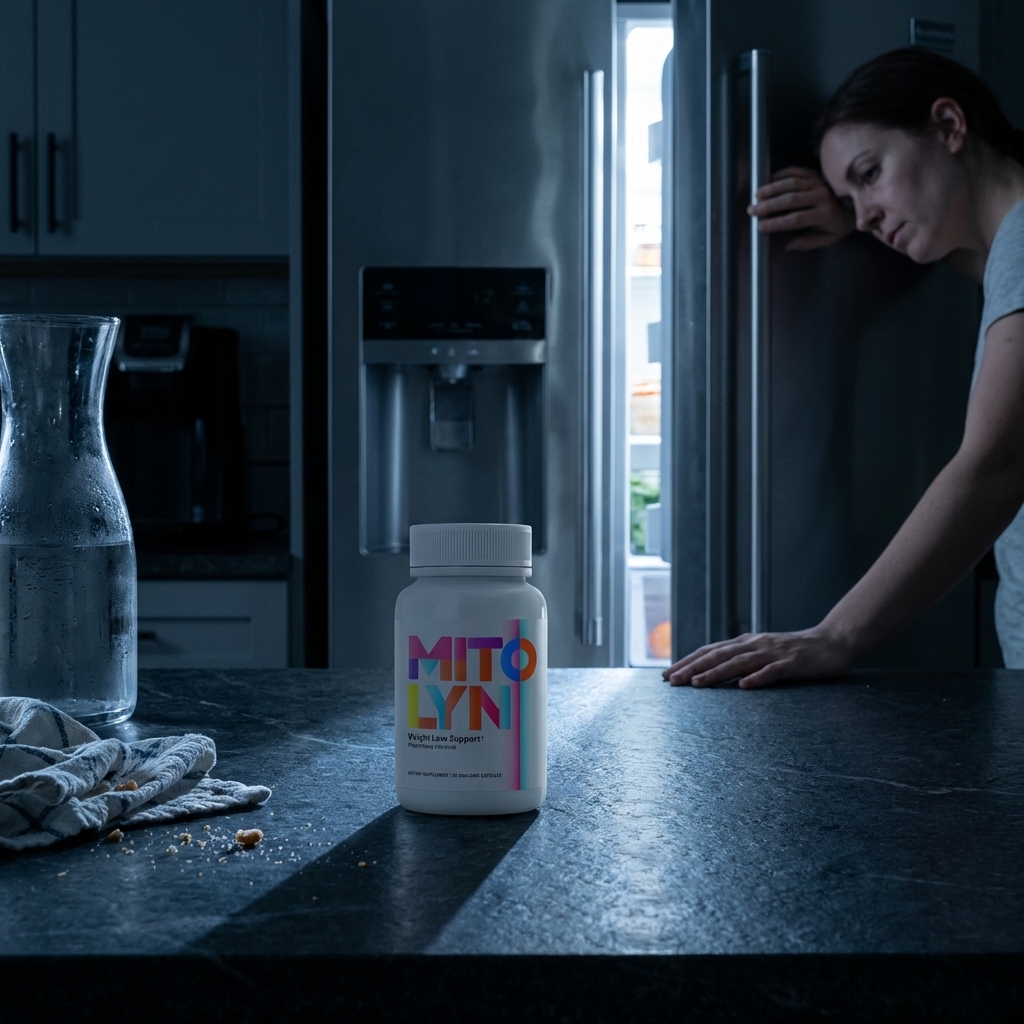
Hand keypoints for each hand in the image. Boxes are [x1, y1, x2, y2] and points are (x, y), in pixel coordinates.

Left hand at [661, 626, 852, 688]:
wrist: (832, 643)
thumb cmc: (795, 652)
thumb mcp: (763, 652)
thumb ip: (741, 658)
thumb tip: (713, 669)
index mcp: (746, 643)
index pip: (710, 651)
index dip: (687, 662)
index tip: (667, 675)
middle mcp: (755, 645)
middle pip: (717, 655)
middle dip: (692, 668)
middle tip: (671, 681)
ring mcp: (773, 653)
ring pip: (739, 663)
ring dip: (716, 673)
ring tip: (696, 683)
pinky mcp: (792, 664)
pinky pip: (772, 672)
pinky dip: (757, 678)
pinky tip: (744, 686)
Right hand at [747, 166, 854, 250]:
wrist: (858, 200)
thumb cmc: (840, 223)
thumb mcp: (828, 238)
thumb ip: (808, 243)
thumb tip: (788, 246)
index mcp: (824, 214)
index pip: (795, 219)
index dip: (776, 223)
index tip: (761, 227)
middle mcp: (821, 195)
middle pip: (790, 199)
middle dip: (768, 205)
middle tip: (752, 210)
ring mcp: (818, 181)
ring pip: (790, 183)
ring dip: (771, 189)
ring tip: (756, 196)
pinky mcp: (814, 172)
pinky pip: (794, 171)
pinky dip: (779, 176)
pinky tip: (767, 182)